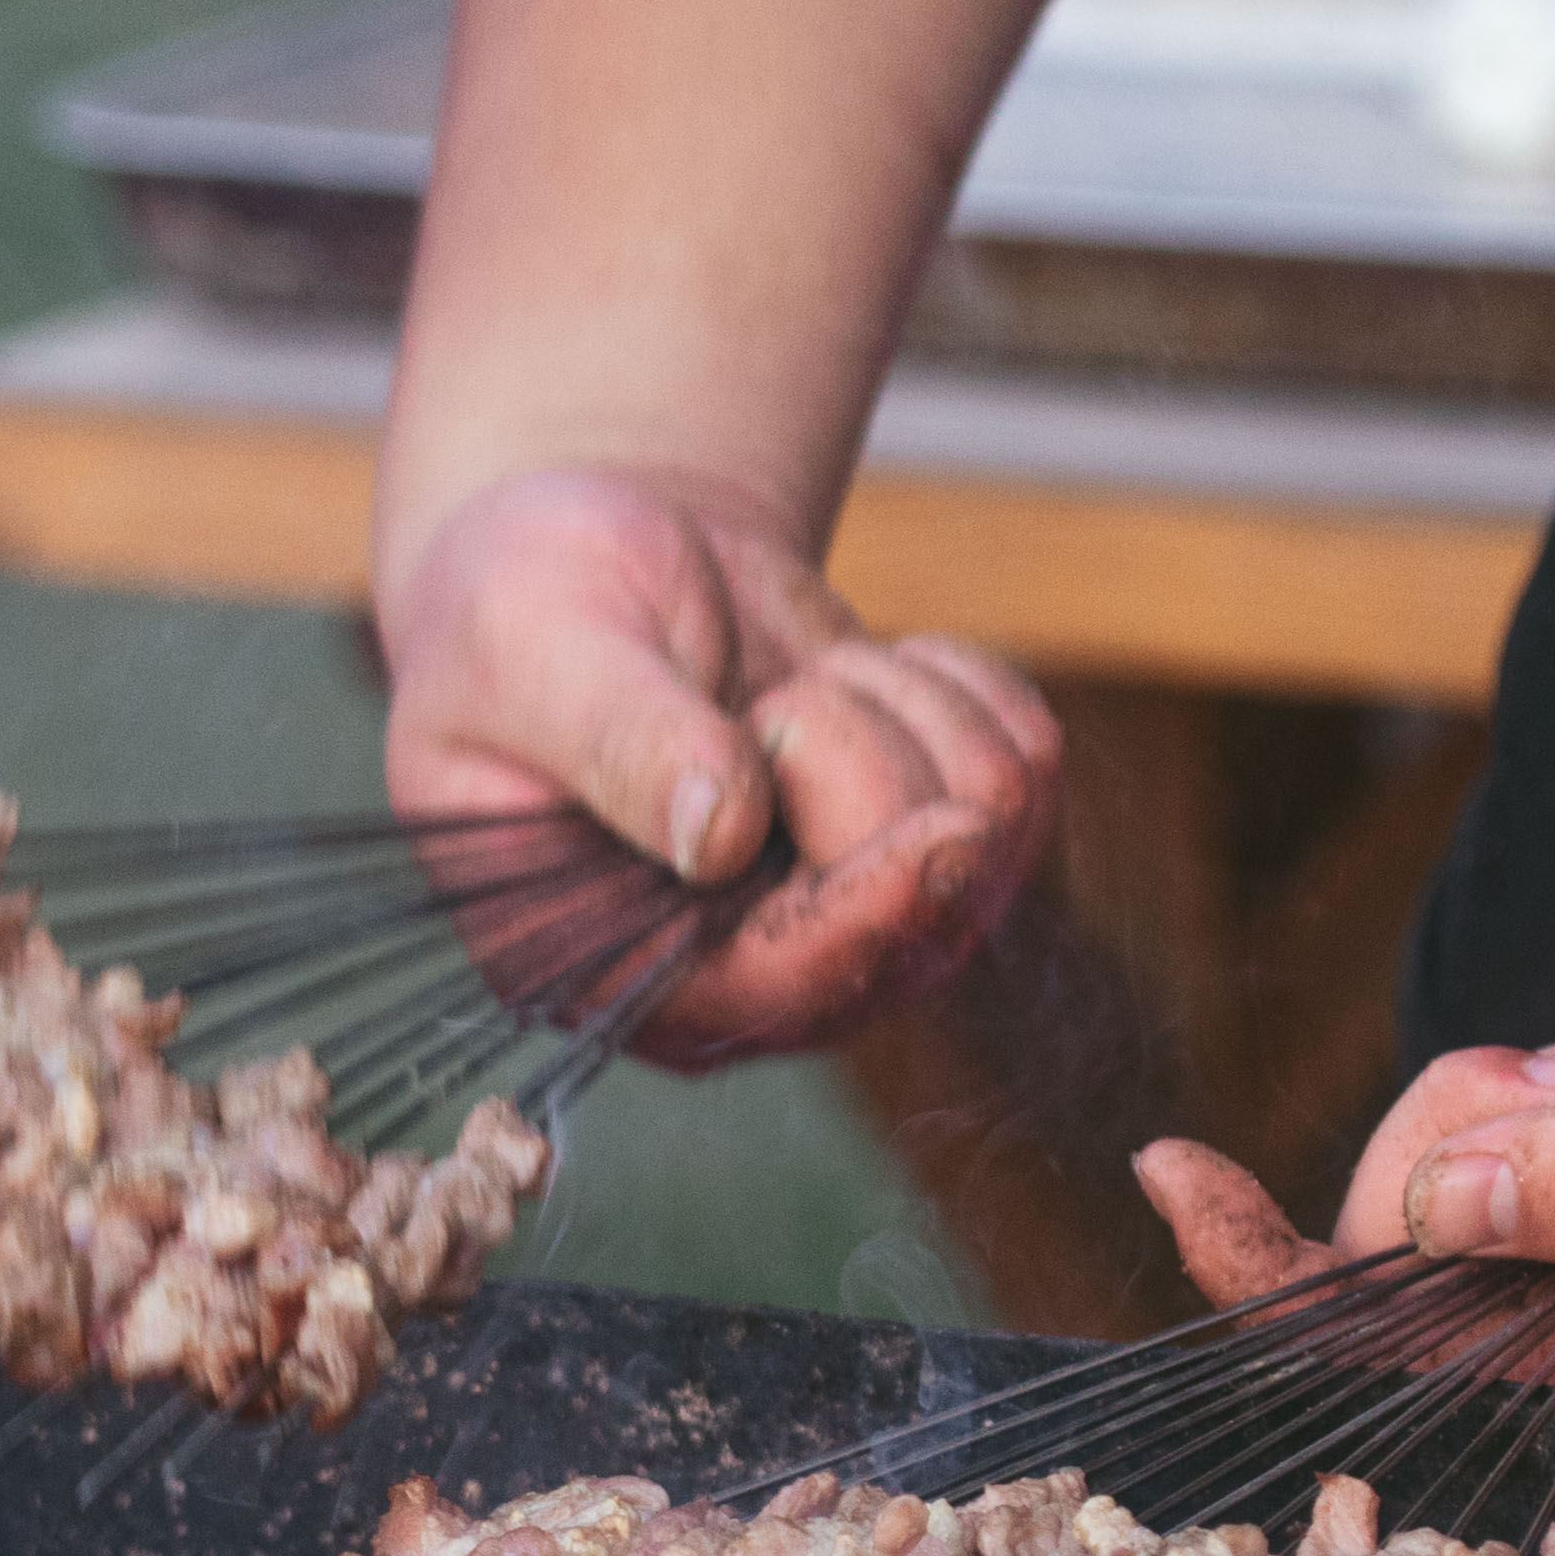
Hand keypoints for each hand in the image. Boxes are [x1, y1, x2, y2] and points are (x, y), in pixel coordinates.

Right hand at [378, 465, 1057, 1064]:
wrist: (605, 568)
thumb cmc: (526, 609)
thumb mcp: (537, 647)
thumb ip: (619, 738)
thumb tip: (716, 838)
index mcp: (612, 961)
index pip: (776, 987)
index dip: (869, 918)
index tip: (946, 833)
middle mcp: (743, 973)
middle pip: (915, 910)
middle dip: (859, 749)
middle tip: (765, 692)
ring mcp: (848, 919)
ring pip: (992, 829)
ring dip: (906, 707)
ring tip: (797, 679)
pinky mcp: (922, 853)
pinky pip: (1028, 771)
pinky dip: (962, 686)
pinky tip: (868, 669)